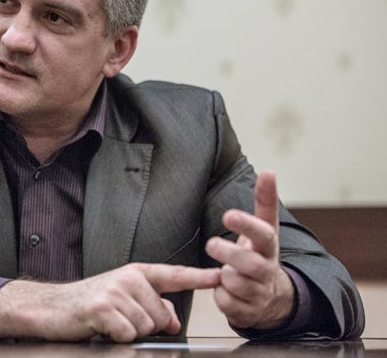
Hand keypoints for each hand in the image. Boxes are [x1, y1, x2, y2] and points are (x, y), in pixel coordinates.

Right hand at [0, 263, 219, 342]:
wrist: (52, 307)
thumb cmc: (88, 303)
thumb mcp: (123, 299)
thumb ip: (152, 305)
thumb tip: (173, 319)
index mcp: (136, 273)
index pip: (173, 274)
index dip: (199, 277)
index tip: (220, 276)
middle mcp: (128, 277)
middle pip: (162, 315)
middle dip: (147, 325)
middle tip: (121, 320)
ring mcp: (116, 290)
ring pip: (147, 326)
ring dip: (130, 333)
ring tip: (110, 323)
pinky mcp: (103, 307)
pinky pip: (128, 334)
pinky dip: (117, 338)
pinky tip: (103, 328)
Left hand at [205, 170, 294, 329]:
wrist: (272, 297)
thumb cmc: (261, 254)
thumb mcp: (265, 228)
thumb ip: (265, 201)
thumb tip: (270, 171)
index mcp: (269, 246)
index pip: (263, 233)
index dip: (246, 225)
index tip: (228, 215)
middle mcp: (267, 270)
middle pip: (249, 263)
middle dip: (228, 253)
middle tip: (211, 244)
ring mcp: (260, 293)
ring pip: (235, 283)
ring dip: (224, 276)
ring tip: (225, 270)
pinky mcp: (248, 312)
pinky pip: (226, 303)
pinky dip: (221, 296)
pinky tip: (226, 290)